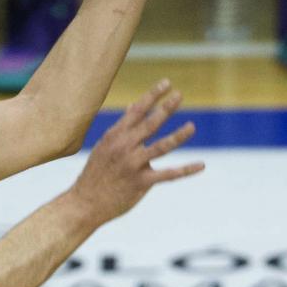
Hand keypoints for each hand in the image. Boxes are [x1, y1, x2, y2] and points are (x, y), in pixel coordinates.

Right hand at [67, 80, 201, 226]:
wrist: (85, 203)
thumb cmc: (96, 174)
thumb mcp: (104, 147)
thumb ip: (121, 128)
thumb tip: (132, 106)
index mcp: (115, 136)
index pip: (137, 110)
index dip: (152, 96)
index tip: (166, 83)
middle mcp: (124, 147)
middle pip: (149, 124)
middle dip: (166, 108)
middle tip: (180, 95)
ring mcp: (133, 165)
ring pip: (160, 147)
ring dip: (178, 136)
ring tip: (192, 126)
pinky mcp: (140, 183)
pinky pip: (168, 175)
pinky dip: (186, 170)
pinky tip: (201, 165)